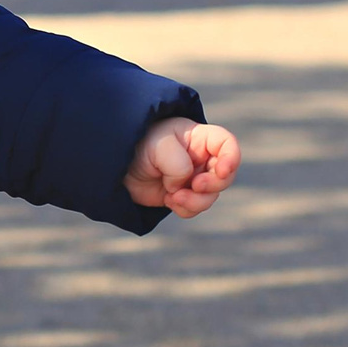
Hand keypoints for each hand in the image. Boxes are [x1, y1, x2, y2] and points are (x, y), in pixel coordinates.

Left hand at [124, 116, 239, 216]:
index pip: (227, 144)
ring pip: (210, 196)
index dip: (232, 159)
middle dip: (212, 185)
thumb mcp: (160, 146)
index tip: (222, 171)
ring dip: (196, 201)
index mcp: (198, 138)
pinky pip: (194, 208)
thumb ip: (179, 165)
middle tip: (194, 186)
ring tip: (173, 197)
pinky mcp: (180, 195)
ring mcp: (191, 178)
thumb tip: (184, 186)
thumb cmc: (138, 143)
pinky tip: (168, 200)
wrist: (115, 163)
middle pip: (224, 176)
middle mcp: (199, 158)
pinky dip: (185, 208)